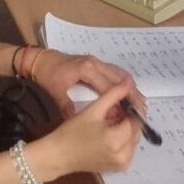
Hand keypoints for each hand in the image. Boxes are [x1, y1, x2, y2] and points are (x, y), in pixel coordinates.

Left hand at [31, 48, 146, 119]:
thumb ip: (67, 107)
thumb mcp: (55, 93)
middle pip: (120, 78)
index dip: (122, 100)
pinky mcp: (95, 63)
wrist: (39, 60)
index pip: (110, 87)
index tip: (132, 113)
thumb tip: (79, 123)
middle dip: (132, 94)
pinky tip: (129, 93)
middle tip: (143, 110)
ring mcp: (96, 61)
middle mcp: (95, 63)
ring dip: (130, 87)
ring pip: (119, 73)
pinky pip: (114, 71)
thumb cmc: (47, 75)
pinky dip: (123, 82)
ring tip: (140, 103)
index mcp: (87, 69)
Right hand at [42, 76, 143, 177]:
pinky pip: (128, 149)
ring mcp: (122, 165)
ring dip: (126, 129)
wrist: (59, 155)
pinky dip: (123, 139)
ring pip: (134, 139)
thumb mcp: (93, 110)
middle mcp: (124, 156)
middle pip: (137, 130)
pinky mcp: (119, 168)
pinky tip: (109, 133)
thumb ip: (113, 94)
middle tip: (114, 110)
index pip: (137, 120)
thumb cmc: (72, 131)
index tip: (124, 99)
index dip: (133, 108)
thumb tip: (128, 82)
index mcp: (116, 141)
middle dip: (129, 119)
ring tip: (109, 121)